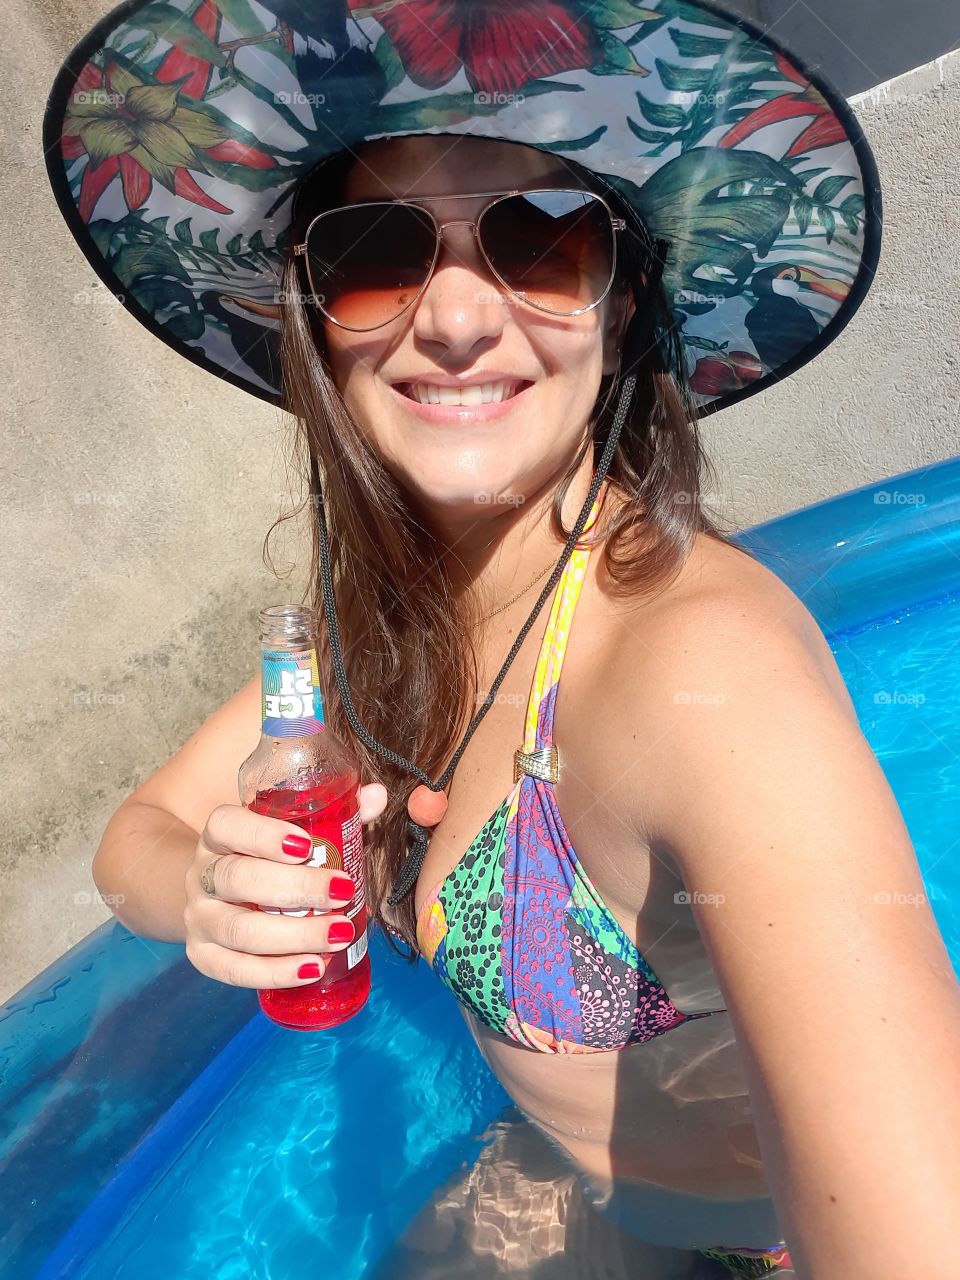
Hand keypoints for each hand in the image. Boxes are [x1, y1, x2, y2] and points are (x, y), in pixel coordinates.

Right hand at [183, 782, 388, 988]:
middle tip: (343, 892)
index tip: (306, 846)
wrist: (216, 896)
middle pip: (236, 879)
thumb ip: (334, 813)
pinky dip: (275, 972)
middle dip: (295, 888)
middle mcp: (201, 873)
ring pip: (237, 929)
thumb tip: (377, 797)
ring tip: (339, 934)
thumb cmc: (266, 860)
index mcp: (219, 835)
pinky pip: (233, 969)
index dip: (263, 835)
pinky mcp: (202, 955)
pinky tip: (313, 968)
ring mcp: (198, 917)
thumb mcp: (292, 832)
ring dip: (294, 935)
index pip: (226, 825)